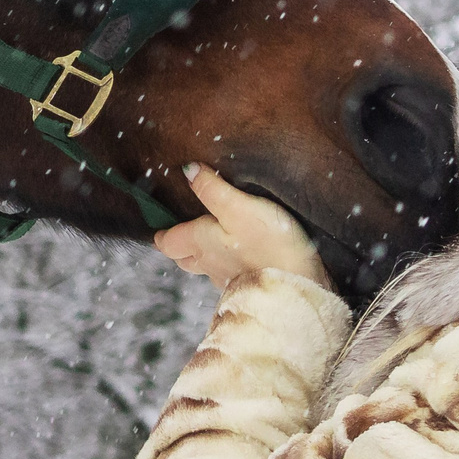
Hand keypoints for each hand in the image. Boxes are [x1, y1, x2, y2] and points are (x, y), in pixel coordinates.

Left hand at [153, 164, 323, 290]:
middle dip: (180, 245)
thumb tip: (188, 170)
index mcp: (199, 243)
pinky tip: (241, 256)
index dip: (162, 233)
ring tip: (212, 239)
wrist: (298, 288)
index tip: (160, 226)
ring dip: (204, 255)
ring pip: (206, 267)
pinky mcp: (250, 286)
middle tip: (182, 231)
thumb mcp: (239, 207)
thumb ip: (212, 189)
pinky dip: (228, 264)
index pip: (167, 242)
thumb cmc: (269, 245)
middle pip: (184, 257)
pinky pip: (229, 275)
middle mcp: (209, 264)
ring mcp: (229, 279)